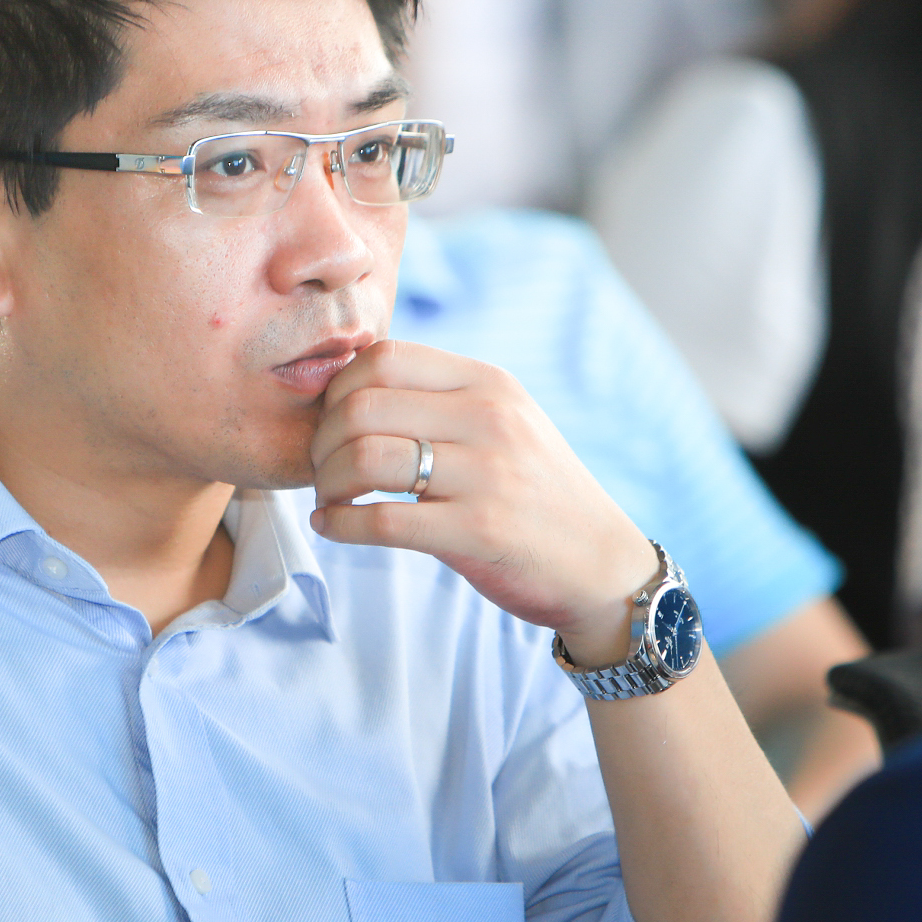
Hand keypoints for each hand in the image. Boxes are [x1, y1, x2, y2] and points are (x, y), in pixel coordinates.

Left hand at [305, 341, 659, 667]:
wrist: (601, 564)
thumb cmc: (531, 493)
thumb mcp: (500, 423)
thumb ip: (438, 401)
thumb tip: (346, 388)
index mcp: (488, 383)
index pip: (384, 357)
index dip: (337, 389)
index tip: (329, 422)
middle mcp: (489, 419)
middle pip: (361, 406)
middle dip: (321, 441)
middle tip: (320, 467)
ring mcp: (487, 475)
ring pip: (365, 459)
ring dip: (326, 483)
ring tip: (328, 499)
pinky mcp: (480, 532)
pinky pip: (382, 521)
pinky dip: (340, 525)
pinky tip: (332, 527)